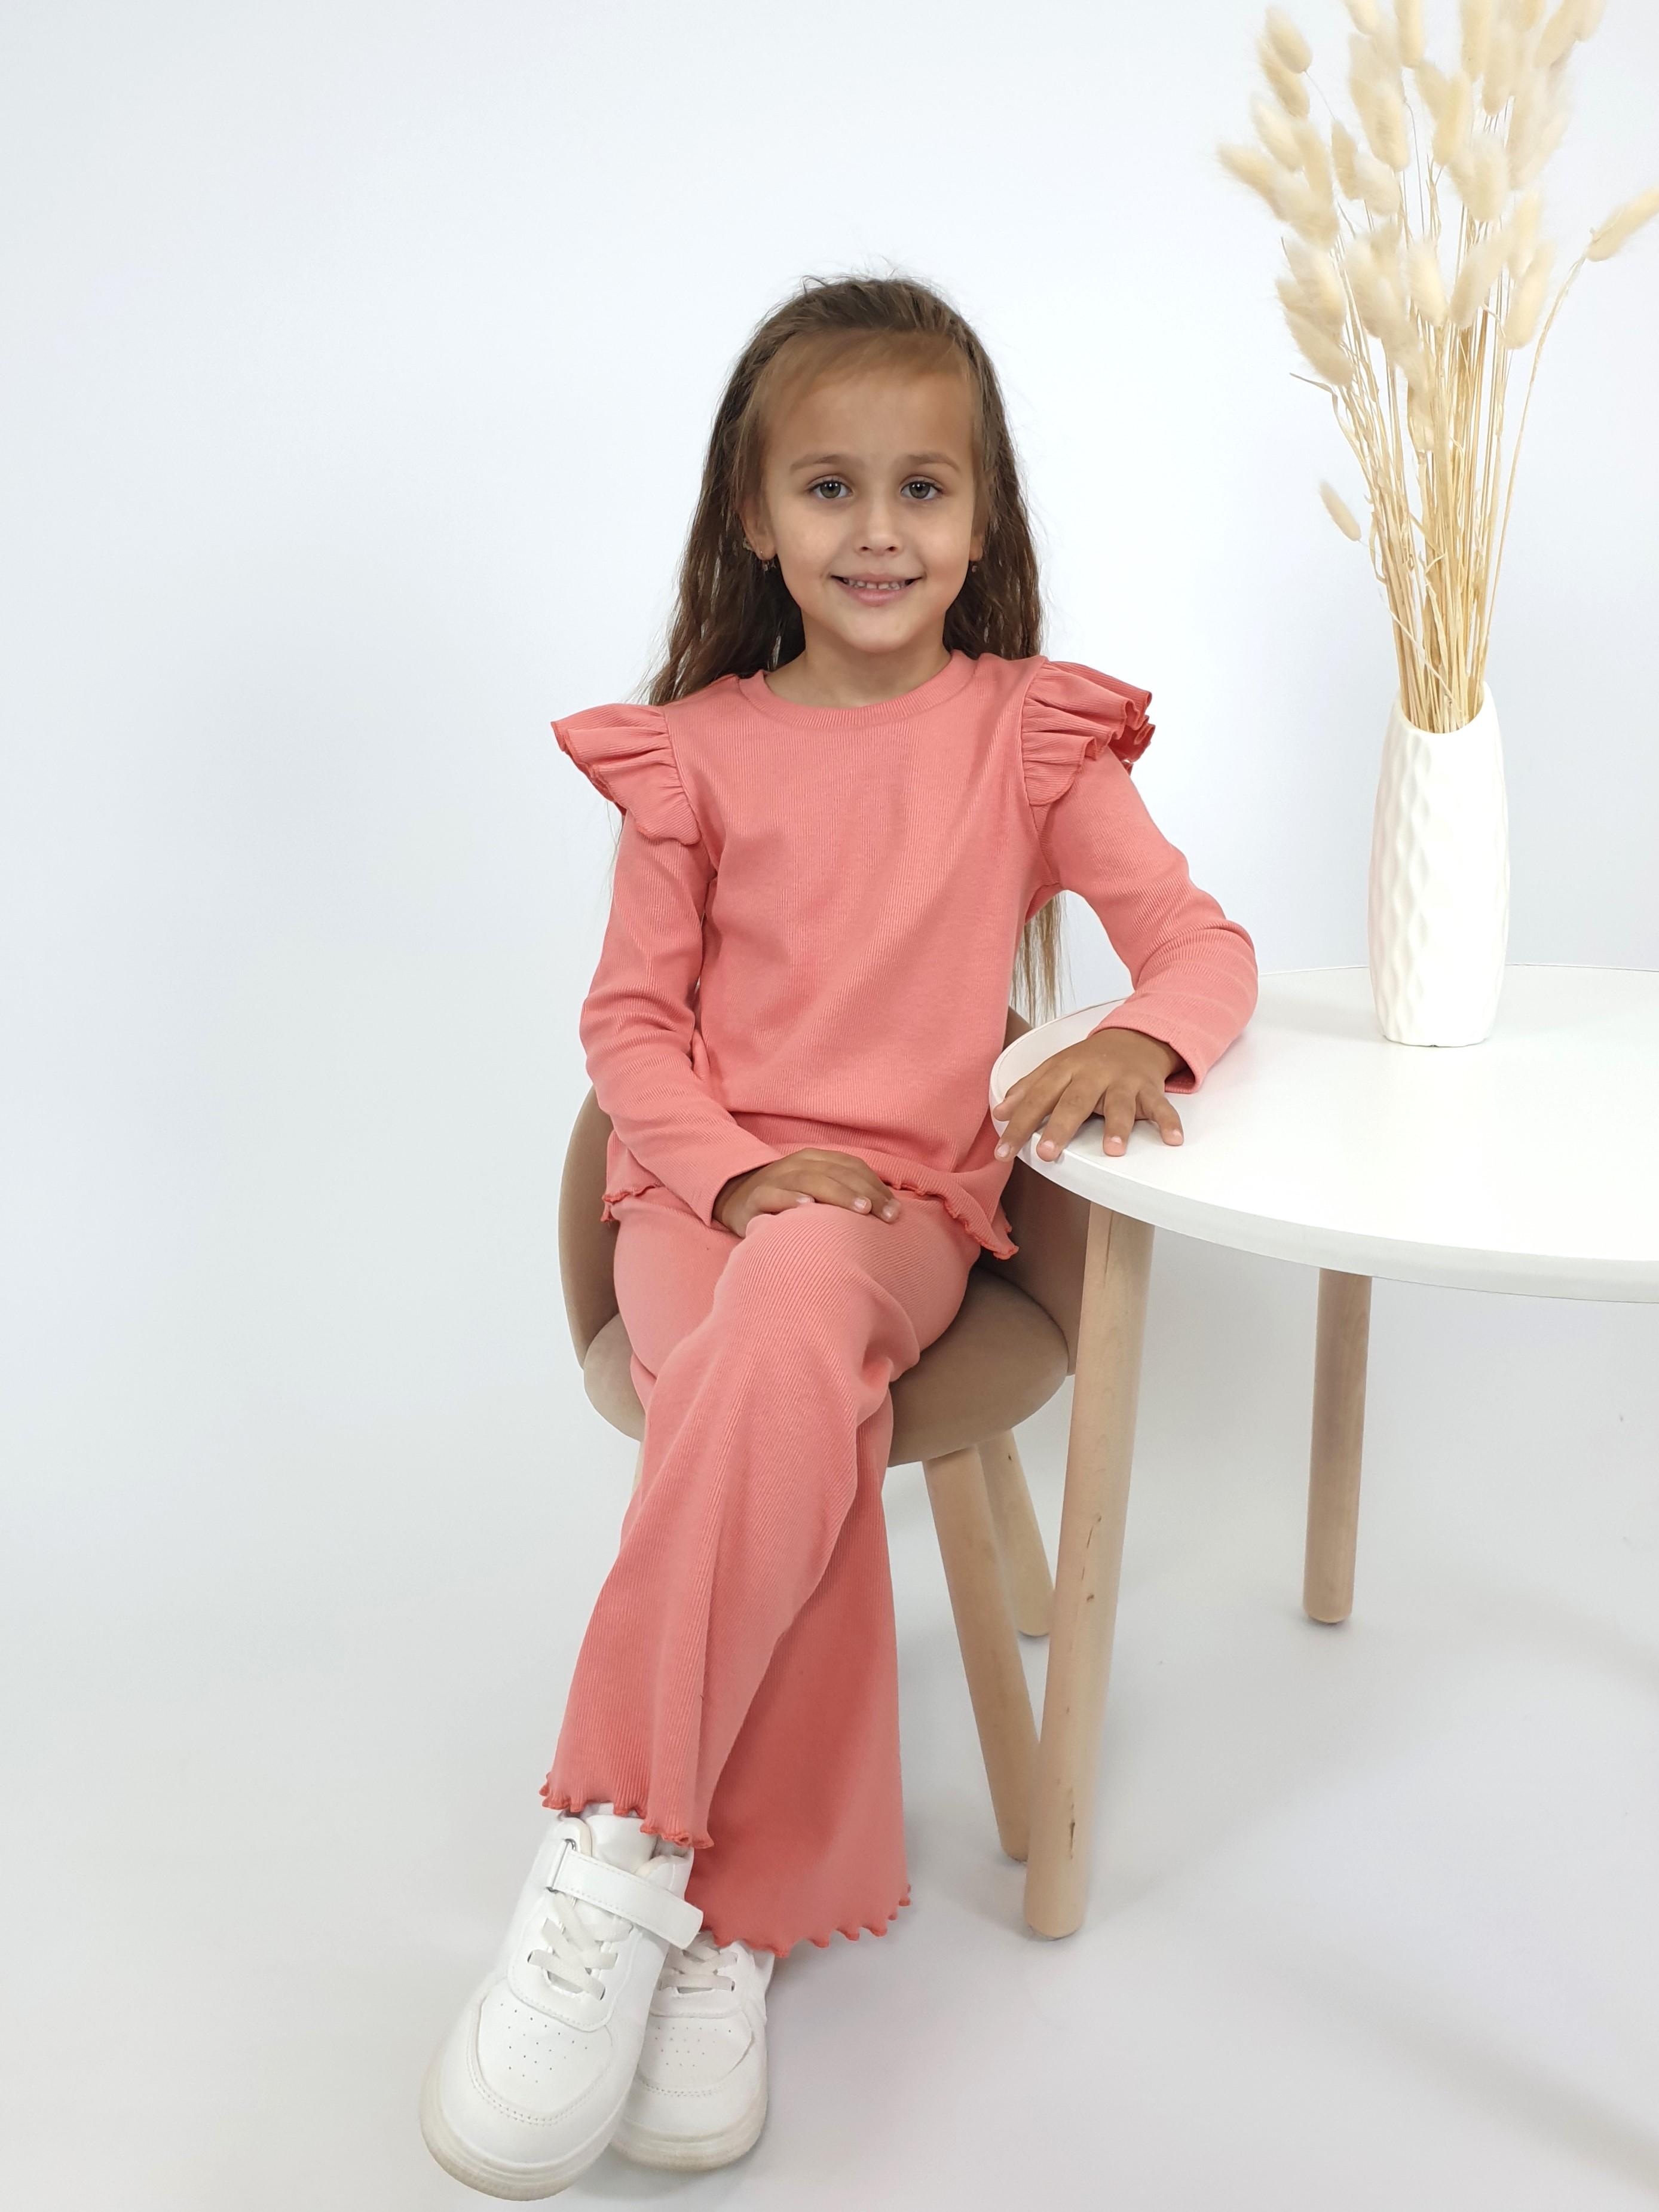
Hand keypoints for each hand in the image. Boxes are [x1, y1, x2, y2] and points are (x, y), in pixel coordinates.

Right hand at [714, 1148, 902, 1236]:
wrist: (735, 1199)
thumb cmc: (787, 1199)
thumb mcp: (816, 1189)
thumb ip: (844, 1192)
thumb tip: (886, 1209)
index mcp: (815, 1159)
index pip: (852, 1167)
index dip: (876, 1186)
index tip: (895, 1211)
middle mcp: (797, 1164)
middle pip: (837, 1173)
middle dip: (866, 1192)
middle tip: (886, 1215)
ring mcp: (776, 1179)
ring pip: (810, 1180)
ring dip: (838, 1194)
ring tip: (861, 1209)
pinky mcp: (756, 1198)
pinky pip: (773, 1196)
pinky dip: (791, 1199)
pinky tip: (808, 1207)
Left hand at [990, 1028, 1187, 1165]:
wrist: (1134, 1035)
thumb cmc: (1089, 1060)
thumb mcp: (1055, 1068)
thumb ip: (1027, 1090)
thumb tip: (999, 1112)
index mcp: (1065, 1069)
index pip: (1037, 1098)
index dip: (1019, 1124)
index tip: (1004, 1151)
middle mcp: (1093, 1074)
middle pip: (1074, 1102)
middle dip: (1060, 1127)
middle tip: (1046, 1153)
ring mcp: (1123, 1081)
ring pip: (1120, 1104)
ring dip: (1118, 1127)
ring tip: (1112, 1150)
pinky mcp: (1149, 1088)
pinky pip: (1161, 1106)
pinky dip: (1169, 1122)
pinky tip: (1173, 1139)